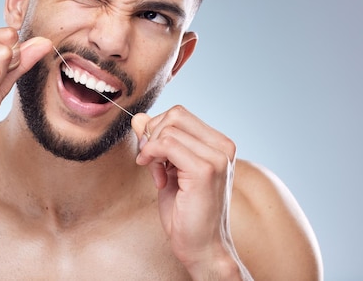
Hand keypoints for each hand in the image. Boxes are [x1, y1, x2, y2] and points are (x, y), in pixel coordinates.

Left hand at [132, 107, 240, 275]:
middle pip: (174, 115)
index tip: (153, 155)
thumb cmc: (186, 212)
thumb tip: (138, 117)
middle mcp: (223, 147)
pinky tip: (158, 178)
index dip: (157, 129)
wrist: (202, 247)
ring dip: (152, 150)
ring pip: (168, 129)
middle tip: (150, 162)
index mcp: (219, 144)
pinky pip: (167, 144)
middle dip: (153, 135)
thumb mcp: (167, 168)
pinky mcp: (205, 170)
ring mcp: (216, 157)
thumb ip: (156, 142)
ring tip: (158, 175)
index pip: (179, 114)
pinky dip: (152, 156)